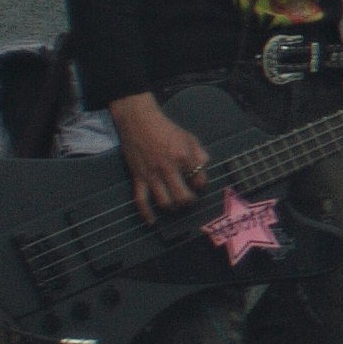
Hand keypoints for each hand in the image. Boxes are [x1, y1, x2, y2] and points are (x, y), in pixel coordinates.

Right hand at [110, 92, 207, 224]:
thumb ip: (200, 153)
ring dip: (173, 208)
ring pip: (164, 202)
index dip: (201, 186)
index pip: (200, 181)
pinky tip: (152, 222)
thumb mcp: (189, 137)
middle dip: (189, 202)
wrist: (138, 121)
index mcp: (184, 157)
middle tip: (189, 200)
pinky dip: (146, 213)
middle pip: (183, 197)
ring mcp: (152, 175)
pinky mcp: (138, 178)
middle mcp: (168, 169)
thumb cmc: (166, 129)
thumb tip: (204, 168)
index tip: (198, 185)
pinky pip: (141, 200)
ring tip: (176, 206)